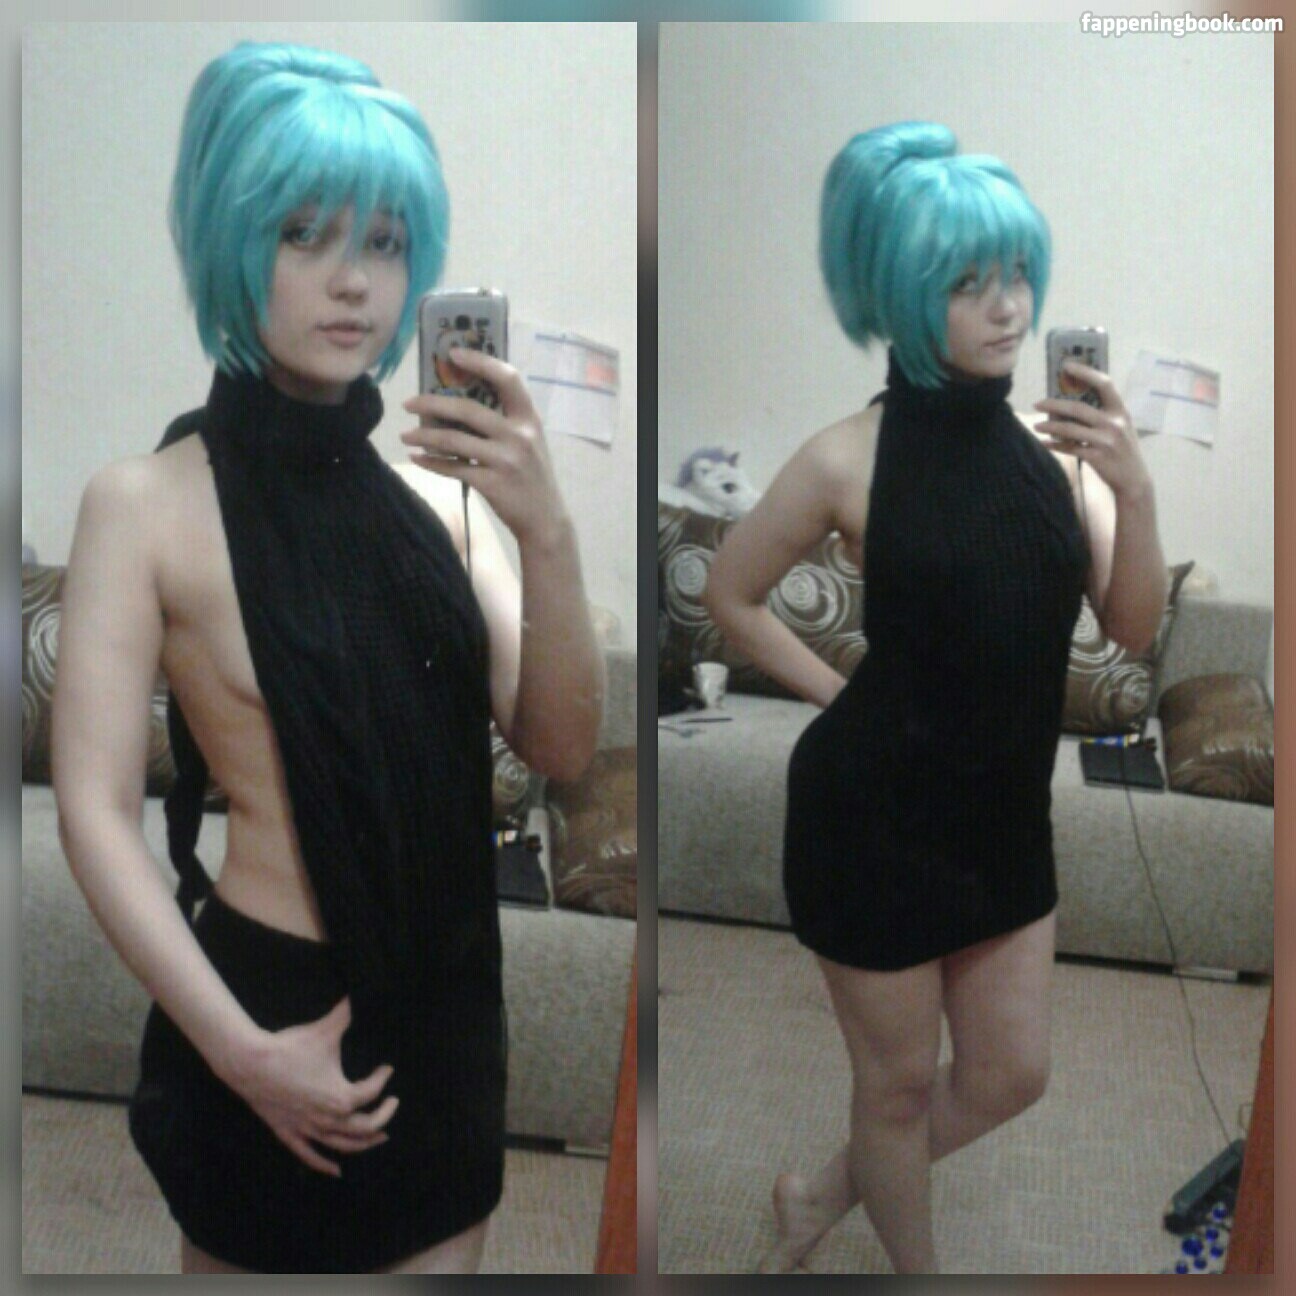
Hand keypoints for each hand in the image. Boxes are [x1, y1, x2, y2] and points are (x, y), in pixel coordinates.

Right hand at [227, 997, 397, 1177]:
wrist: (251, 1062)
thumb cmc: (291, 1047)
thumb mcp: (326, 1029)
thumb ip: (348, 1012)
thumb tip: (361, 994)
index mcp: (341, 1097)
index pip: (372, 1091)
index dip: (383, 1078)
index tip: (387, 1068)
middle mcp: (328, 1119)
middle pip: (364, 1127)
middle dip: (383, 1117)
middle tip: (392, 1105)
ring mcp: (307, 1129)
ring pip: (342, 1145)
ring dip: (364, 1144)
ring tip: (379, 1138)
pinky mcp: (288, 1133)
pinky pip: (309, 1155)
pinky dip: (324, 1165)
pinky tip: (336, 1171)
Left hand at [401, 347, 570, 546]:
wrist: (546, 520)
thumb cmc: (532, 476)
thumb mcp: (530, 441)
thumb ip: (505, 421)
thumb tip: (459, 402)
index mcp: (529, 418)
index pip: (507, 378)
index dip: (480, 362)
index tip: (453, 353)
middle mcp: (519, 436)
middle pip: (468, 410)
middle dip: (432, 404)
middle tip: (408, 403)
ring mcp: (506, 461)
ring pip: (454, 441)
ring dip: (424, 437)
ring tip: (405, 435)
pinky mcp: (493, 484)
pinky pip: (454, 469)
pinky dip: (431, 463)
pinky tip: (417, 458)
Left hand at [1033, 359, 1152, 501]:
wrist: (1134, 480)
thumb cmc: (1123, 450)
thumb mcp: (1121, 427)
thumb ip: (1104, 414)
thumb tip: (1072, 402)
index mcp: (1120, 411)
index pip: (1104, 384)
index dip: (1086, 373)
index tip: (1066, 366)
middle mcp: (1114, 423)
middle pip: (1078, 408)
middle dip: (1054, 405)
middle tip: (1037, 403)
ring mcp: (1106, 441)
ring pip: (1070, 429)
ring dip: (1050, 427)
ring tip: (1036, 426)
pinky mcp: (1097, 457)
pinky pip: (1070, 448)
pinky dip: (1055, 445)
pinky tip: (1044, 443)